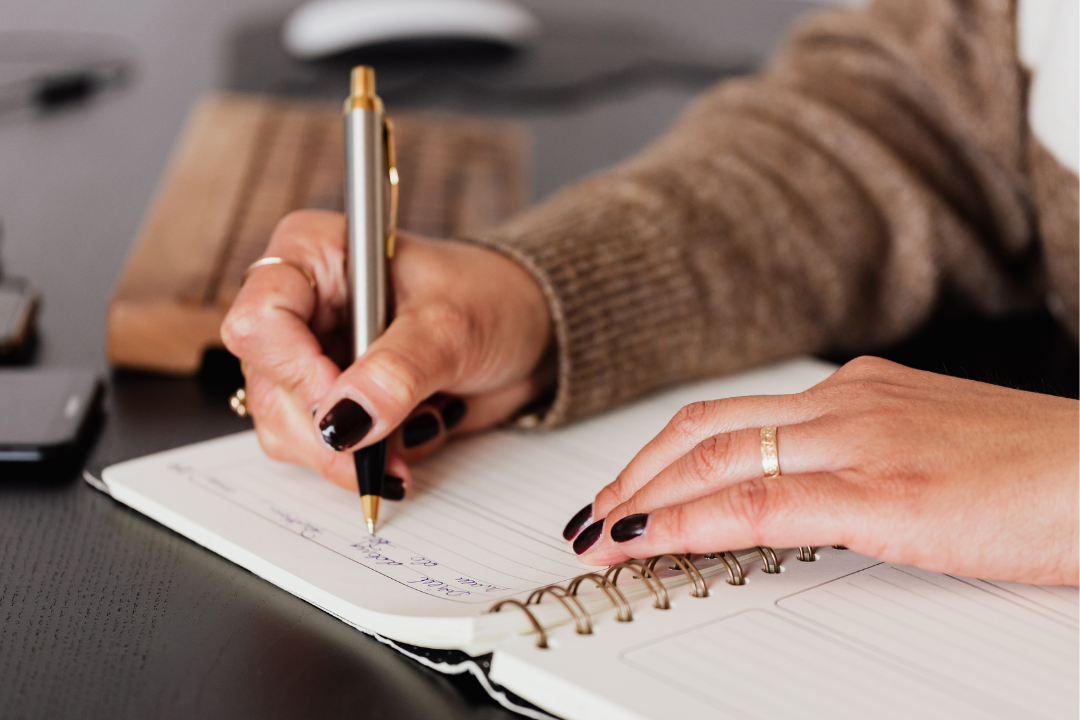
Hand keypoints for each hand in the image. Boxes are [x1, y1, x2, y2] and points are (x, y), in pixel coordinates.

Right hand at [221, 210, 552, 492]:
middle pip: (268, 386)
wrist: (530, 332)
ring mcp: (314, 358)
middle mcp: (302, 306)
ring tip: (413, 435)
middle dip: (326, 432)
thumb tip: (345, 422)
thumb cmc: (492, 299)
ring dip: (348, 453)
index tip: (346, 409)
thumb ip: (397, 372)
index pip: (260, 318)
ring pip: (286, 428)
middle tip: (380, 451)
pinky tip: (411, 436)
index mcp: (314, 255)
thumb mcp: (451, 326)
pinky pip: (322, 451)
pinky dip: (367, 460)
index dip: (296, 372)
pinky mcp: (335, 402)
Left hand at [565, 357, 1078, 585]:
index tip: (627, 489)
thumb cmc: (1039, 472)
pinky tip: (649, 541)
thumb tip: (807, 495)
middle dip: (635, 473)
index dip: (663, 455)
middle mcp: (847, 404)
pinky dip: (689, 520)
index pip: (730, 418)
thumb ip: (863, 463)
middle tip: (593, 513)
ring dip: (644, 497)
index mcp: (857, 394)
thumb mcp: (931, 453)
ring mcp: (860, 442)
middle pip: (704, 429)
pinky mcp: (882, 492)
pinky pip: (758, 502)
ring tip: (601, 533)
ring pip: (715, 460)